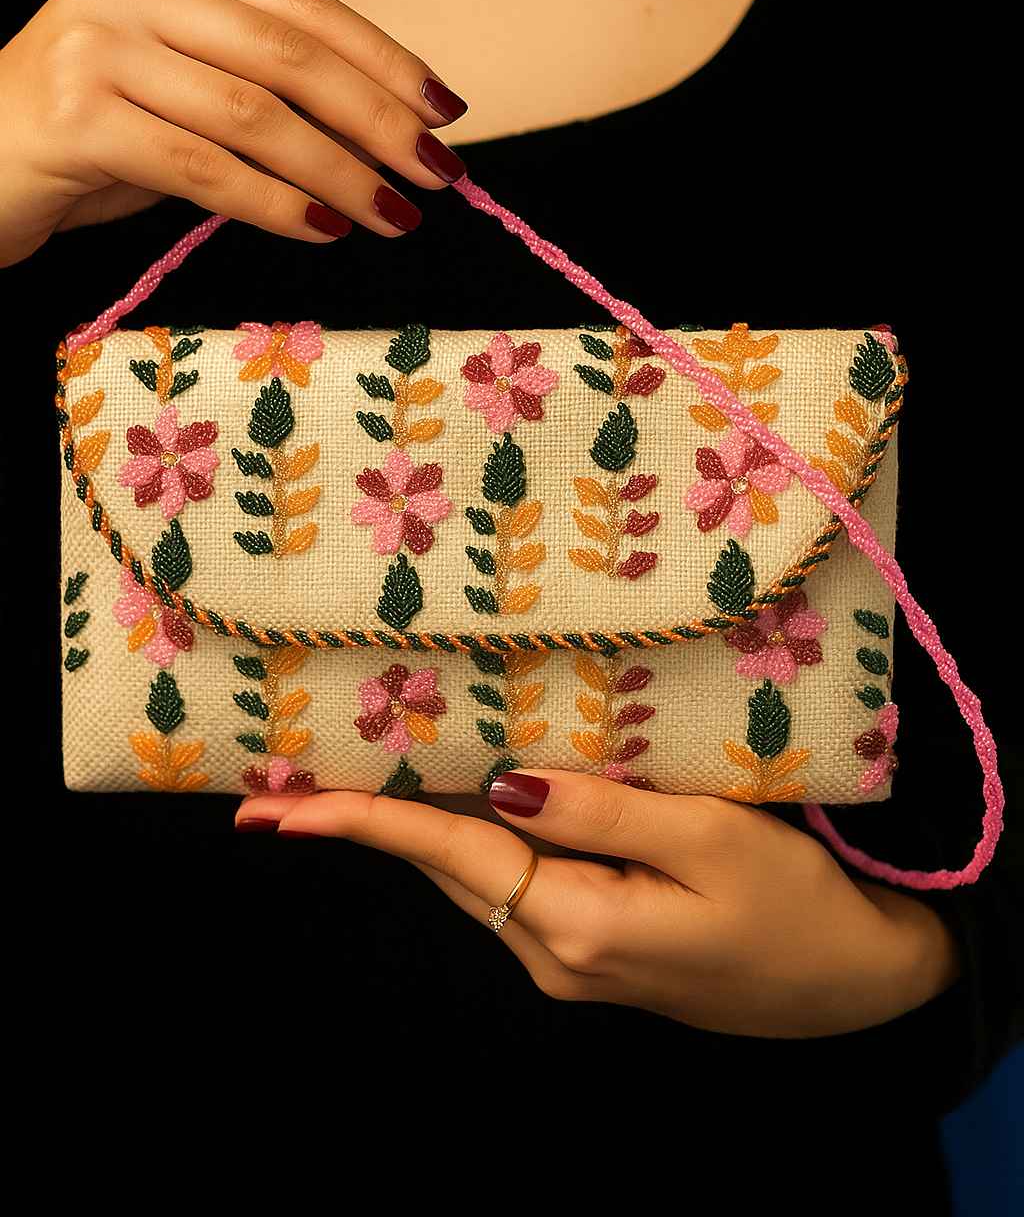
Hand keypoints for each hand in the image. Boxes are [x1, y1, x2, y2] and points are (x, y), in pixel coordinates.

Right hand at [0, 0, 468, 265]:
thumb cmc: (87, 139)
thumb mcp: (175, 90)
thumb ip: (254, 86)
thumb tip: (381, 130)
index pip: (297, 6)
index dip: (382, 58)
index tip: (445, 112)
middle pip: (286, 53)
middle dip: (377, 118)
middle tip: (438, 173)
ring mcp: (94, 45)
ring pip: (253, 113)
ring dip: (340, 172)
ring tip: (394, 216)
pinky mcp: (74, 116)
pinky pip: (203, 167)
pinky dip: (275, 204)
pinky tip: (323, 230)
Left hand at [236, 769, 962, 1038]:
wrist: (857, 983)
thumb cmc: (793, 902)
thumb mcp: (706, 839)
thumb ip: (598, 812)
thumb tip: (496, 787)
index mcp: (577, 927)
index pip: (449, 855)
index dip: (361, 821)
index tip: (281, 807)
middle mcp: (556, 954)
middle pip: (442, 870)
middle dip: (359, 823)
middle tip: (279, 784)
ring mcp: (574, 958)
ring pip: (472, 876)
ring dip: (404, 829)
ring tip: (336, 784)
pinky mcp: (598, 945)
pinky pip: (512, 880)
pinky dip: (463, 839)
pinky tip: (445, 802)